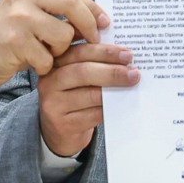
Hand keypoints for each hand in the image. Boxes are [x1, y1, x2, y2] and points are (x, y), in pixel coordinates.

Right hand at [0, 0, 108, 86]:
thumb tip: (98, 19)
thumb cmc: (11, 36)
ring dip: (61, 50)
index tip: (105, 22)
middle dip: (88, 24)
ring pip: (63, 34)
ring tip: (47, 53)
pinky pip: (47, 57)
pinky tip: (34, 63)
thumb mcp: (32, 14)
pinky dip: (45, 65)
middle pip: (71, 4)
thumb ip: (58, 11)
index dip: (91, 8)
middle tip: (95, 39)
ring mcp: (18, 18)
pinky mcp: (15, 42)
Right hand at [39, 42, 138, 156]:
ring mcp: (54, 104)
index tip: (127, 55)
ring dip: (115, 90)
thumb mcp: (77, 77)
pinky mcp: (63, 124)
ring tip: (131, 87)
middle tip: (133, 73)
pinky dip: (110, 109)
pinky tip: (122, 105)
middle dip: (112, 71)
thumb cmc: (75, 97)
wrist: (60, 130)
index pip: (80, 52)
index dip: (105, 52)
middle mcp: (49, 82)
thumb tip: (125, 57)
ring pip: (90, 95)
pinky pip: (93, 115)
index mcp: (55, 63)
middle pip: (83, 72)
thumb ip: (94, 63)